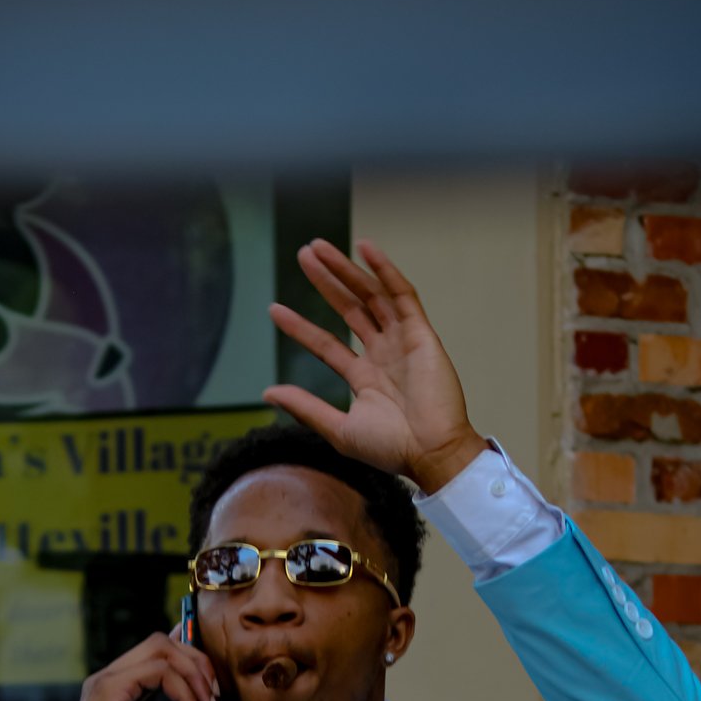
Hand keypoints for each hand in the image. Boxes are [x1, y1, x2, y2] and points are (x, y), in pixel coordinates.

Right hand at [64, 632, 220, 700]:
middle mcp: (113, 677)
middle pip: (162, 643)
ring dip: (193, 674)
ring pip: (161, 649)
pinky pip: (158, 671)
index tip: (213, 684)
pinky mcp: (110, 687)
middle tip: (214, 694)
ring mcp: (109, 679)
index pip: (157, 652)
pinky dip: (182, 690)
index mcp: (121, 687)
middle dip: (196, 662)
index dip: (188, 655)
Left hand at [263, 238, 485, 491]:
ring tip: (318, 247)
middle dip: (325, 282)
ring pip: (370, 295)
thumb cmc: (392, 449)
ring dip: (346, 270)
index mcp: (364, 377)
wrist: (432, 453)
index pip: (327, 343)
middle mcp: (382, 354)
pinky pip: (402, 295)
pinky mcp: (421, 333)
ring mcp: (402, 341)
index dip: (301, 327)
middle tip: (303, 254)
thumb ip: (306, 408)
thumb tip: (268, 394)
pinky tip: (366, 248)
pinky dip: (385, 271)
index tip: (274, 310)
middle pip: (349, 308)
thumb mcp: (339, 429)